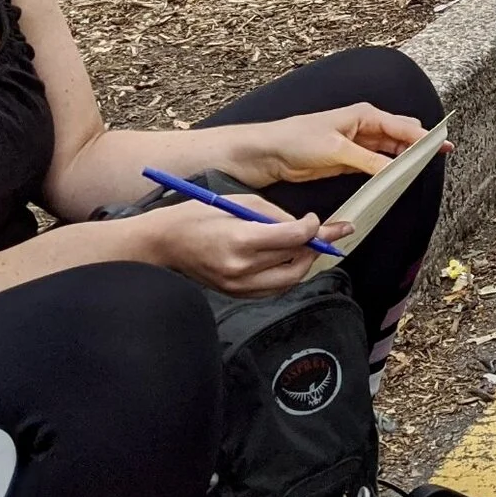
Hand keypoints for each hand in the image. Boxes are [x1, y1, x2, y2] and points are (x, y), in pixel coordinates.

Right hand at [141, 196, 351, 295]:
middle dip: (317, 244)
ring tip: (312, 244)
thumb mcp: (239, 202)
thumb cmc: (199, 215)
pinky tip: (290, 258)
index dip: (314, 228)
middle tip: (329, 232)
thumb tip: (302, 225)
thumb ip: (274, 215)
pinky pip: (275, 287)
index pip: (294, 238)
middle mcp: (243, 268)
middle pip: (297, 260)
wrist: (166, 243)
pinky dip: (288, 273)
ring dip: (306, 261)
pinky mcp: (237, 294)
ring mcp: (239, 285)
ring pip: (290, 278)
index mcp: (242, 240)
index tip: (318, 219)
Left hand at [228, 105, 436, 185]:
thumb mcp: (337, 151)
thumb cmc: (296, 141)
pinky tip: (398, 177)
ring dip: (406, 158)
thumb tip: (393, 170)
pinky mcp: (348, 160)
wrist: (267, 153)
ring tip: (424, 169)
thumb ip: (368, 160)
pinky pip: (377, 164)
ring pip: (391, 150)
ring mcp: (357, 144)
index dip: (425, 136)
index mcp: (364, 115)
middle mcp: (364, 126)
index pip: (403, 126)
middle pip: (401, 135)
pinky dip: (389, 169)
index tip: (443, 146)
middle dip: (420, 145)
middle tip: (439, 158)